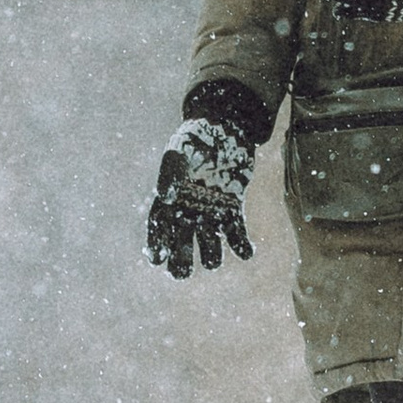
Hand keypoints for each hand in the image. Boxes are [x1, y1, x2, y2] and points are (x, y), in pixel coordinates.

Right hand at [146, 115, 255, 276]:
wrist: (226, 128)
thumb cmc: (196, 138)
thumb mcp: (179, 153)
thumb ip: (171, 174)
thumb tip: (166, 198)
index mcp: (170, 198)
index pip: (158, 228)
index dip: (156, 245)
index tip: (158, 260)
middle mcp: (188, 210)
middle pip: (181, 243)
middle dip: (180, 261)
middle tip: (182, 273)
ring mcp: (210, 211)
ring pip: (209, 244)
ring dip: (211, 256)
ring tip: (213, 260)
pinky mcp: (232, 209)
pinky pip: (235, 233)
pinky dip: (241, 246)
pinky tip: (246, 252)